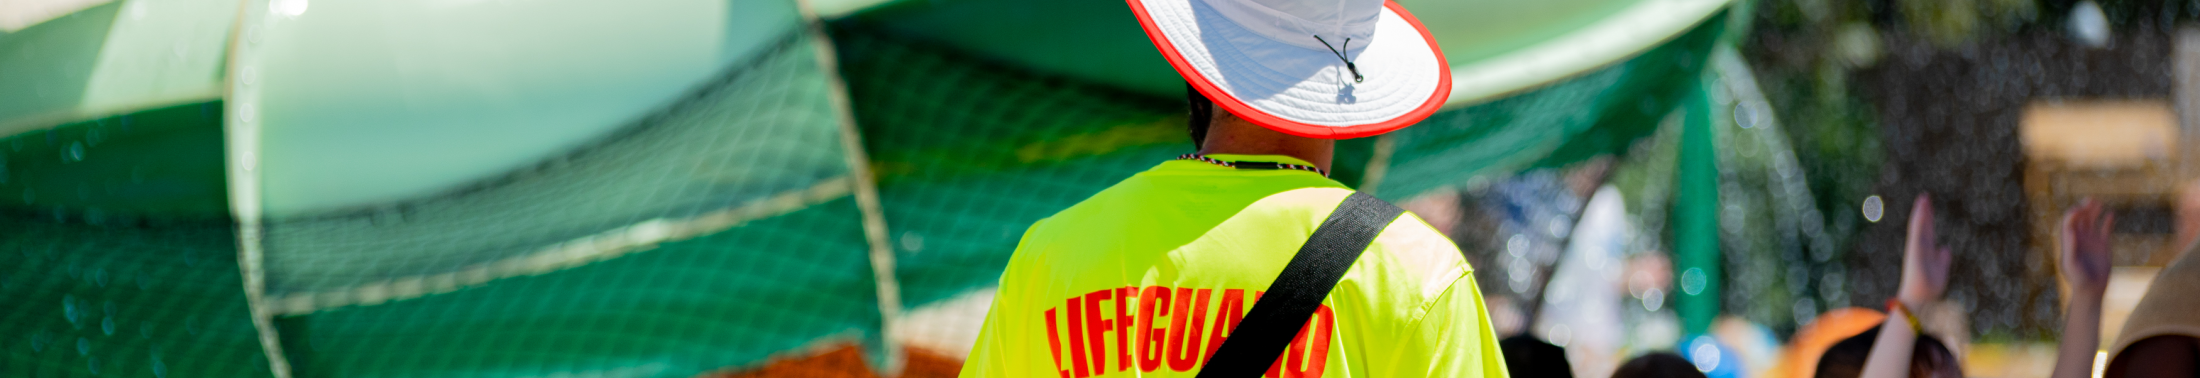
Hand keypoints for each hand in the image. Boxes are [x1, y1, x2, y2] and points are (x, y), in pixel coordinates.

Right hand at [1897, 193, 1951, 308]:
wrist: (1922, 299)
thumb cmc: (1929, 289)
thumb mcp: (1940, 271)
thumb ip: (1942, 259)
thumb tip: (1945, 248)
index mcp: (1926, 252)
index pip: (1927, 232)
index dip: (1928, 219)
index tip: (1928, 206)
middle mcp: (1920, 248)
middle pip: (1923, 226)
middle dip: (1924, 212)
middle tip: (1925, 197)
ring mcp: (1916, 248)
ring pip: (1920, 226)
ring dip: (1921, 212)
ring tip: (1924, 198)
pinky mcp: (1915, 249)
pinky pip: (1917, 231)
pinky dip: (1919, 219)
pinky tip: (1921, 209)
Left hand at [2059, 198, 2113, 295]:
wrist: (2091, 289)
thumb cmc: (2077, 278)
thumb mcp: (2071, 262)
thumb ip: (2070, 246)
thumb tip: (2069, 230)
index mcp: (2069, 241)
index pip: (2069, 222)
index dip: (2073, 214)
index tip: (2079, 209)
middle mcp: (2079, 238)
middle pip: (2080, 218)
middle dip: (2084, 208)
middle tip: (2091, 200)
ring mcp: (2091, 241)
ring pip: (2092, 221)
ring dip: (2093, 211)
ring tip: (2098, 202)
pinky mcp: (2103, 246)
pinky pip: (2105, 230)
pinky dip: (2107, 221)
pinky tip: (2110, 214)